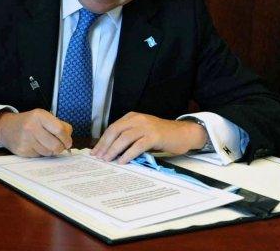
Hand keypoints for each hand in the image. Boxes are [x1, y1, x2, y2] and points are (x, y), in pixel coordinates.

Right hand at [0, 109, 72, 156]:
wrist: (7, 128)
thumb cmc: (30, 122)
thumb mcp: (44, 117)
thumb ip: (59, 125)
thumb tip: (68, 141)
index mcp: (39, 116)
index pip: (60, 130)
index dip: (67, 138)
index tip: (67, 142)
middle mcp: (31, 127)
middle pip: (56, 145)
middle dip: (60, 148)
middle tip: (59, 146)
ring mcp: (26, 139)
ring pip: (49, 152)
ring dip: (50, 150)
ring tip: (45, 144)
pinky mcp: (23, 150)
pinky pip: (40, 156)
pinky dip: (41, 153)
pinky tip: (36, 146)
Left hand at [91, 112, 207, 163]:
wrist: (184, 133)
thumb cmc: (162, 135)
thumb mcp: (142, 132)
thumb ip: (129, 137)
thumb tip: (111, 151)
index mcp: (132, 117)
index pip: (112, 128)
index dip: (103, 140)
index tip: (95, 151)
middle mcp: (137, 119)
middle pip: (115, 131)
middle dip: (105, 145)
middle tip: (98, 157)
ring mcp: (146, 127)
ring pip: (124, 138)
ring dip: (114, 150)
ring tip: (108, 160)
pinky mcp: (154, 136)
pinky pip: (137, 145)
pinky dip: (128, 154)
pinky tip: (122, 161)